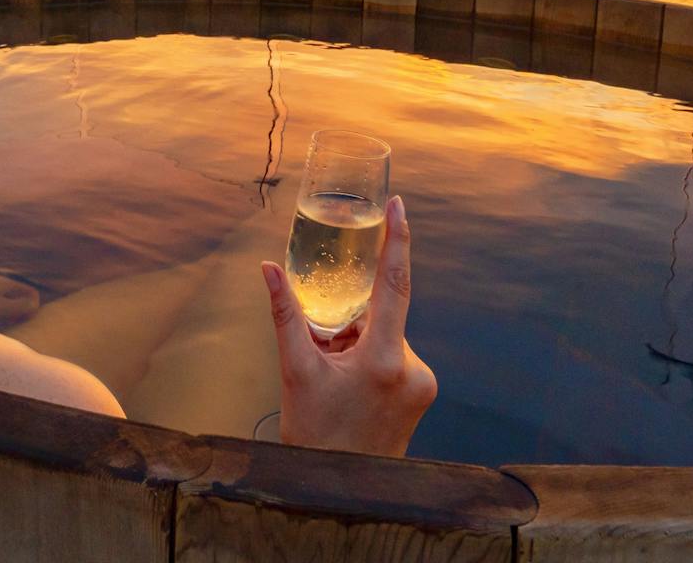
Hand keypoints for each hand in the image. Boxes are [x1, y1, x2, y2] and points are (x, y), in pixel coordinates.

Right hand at [261, 195, 435, 456]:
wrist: (341, 487)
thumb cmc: (315, 434)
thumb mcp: (295, 370)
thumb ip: (286, 314)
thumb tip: (269, 267)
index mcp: (382, 360)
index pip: (395, 284)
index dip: (398, 240)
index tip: (402, 206)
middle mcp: (412, 368)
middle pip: (380, 314)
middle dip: (348, 320)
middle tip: (323, 354)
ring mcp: (422, 383)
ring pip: (385, 334)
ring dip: (356, 340)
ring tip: (332, 379)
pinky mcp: (422, 391)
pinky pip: (392, 354)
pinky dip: (367, 355)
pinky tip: (347, 385)